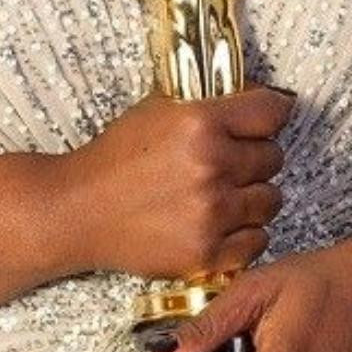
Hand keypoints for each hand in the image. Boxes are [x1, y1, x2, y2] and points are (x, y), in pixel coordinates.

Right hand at [61, 84, 295, 281]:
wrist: (77, 210)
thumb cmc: (114, 159)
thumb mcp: (157, 109)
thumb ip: (208, 104)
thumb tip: (257, 98)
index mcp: (200, 122)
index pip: (272, 112)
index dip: (271, 113)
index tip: (265, 120)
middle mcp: (211, 166)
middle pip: (274, 157)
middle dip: (255, 157)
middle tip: (228, 162)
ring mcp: (211, 213)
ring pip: (271, 200)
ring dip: (252, 196)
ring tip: (221, 195)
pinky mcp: (206, 253)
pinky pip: (258, 241)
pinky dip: (244, 234)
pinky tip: (219, 223)